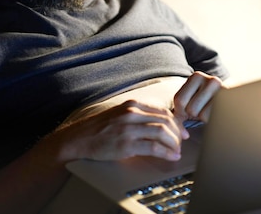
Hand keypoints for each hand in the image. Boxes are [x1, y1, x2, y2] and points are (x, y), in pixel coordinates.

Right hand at [51, 100, 188, 162]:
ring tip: (177, 150)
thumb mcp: (119, 115)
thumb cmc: (98, 129)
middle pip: (165, 120)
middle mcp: (131, 113)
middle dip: (178, 133)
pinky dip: (166, 152)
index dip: (176, 122)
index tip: (182, 131)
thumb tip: (157, 124)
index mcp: (131, 105)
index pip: (162, 111)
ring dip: (174, 143)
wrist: (78, 139)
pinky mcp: (126, 144)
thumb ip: (137, 116)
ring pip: (162, 132)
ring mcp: (129, 128)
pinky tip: (170, 156)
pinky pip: (153, 146)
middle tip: (182, 142)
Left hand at [173, 71, 222, 122]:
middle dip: (192, 115)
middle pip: (190, 109)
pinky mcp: (231, 104)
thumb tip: (176, 127)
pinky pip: (213, 119)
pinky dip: (211, 122)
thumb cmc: (201, 107)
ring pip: (201, 115)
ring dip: (202, 119)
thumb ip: (177, 111)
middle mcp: (212, 80)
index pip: (179, 100)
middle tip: (200, 111)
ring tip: (208, 113)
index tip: (189, 107)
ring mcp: (224, 91)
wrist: (224, 108)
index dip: (181, 111)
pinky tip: (215, 116)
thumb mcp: (187, 103)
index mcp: (197, 77)